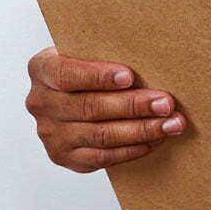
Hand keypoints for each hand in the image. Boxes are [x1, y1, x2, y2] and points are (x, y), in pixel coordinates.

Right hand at [25, 46, 185, 172]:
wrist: (67, 96)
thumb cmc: (84, 68)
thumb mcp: (83, 52)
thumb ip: (102, 53)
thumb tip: (148, 59)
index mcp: (42, 69)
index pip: (68, 74)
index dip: (99, 76)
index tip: (130, 77)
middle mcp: (40, 103)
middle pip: (91, 107)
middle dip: (133, 106)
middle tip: (165, 103)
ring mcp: (50, 133)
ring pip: (101, 135)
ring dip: (141, 130)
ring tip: (170, 124)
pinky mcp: (64, 156)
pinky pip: (103, 157)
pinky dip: (133, 149)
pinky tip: (154, 139)